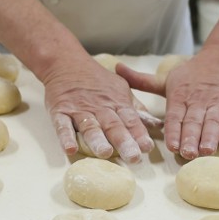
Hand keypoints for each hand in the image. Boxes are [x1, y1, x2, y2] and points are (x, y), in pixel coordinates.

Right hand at [42, 56, 158, 162]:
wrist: (67, 62)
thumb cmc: (98, 80)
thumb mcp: (121, 89)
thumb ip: (137, 110)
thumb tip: (158, 125)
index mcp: (116, 103)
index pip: (130, 119)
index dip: (139, 133)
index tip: (147, 147)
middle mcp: (100, 107)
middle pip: (113, 125)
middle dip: (123, 141)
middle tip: (132, 157)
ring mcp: (79, 109)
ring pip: (90, 126)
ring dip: (97, 140)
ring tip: (104, 153)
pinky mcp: (60, 111)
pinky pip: (62, 125)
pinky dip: (66, 137)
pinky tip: (69, 149)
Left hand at [117, 46, 218, 159]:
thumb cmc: (192, 74)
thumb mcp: (166, 79)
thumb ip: (141, 81)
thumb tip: (116, 68)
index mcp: (180, 95)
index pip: (175, 116)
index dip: (173, 131)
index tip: (171, 146)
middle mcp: (199, 100)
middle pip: (194, 121)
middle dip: (190, 138)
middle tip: (188, 154)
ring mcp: (218, 103)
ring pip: (213, 121)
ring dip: (210, 137)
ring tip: (206, 151)